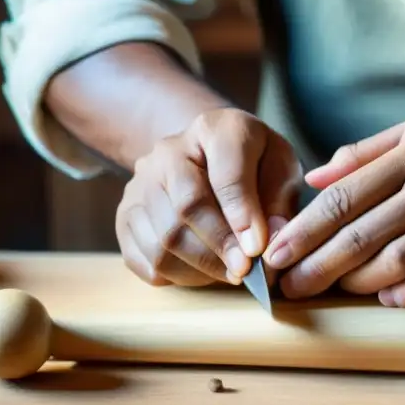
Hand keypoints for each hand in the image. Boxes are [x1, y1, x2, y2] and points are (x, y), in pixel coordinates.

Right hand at [116, 108, 302, 286]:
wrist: (206, 158)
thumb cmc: (251, 165)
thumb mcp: (279, 167)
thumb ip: (279, 199)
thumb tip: (271, 239)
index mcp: (214, 130)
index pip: (226, 173)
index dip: (242, 215)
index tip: (258, 248)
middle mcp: (167, 151)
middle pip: (186, 207)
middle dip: (219, 246)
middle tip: (245, 271)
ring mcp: (140, 183)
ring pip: (163, 238)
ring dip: (200, 267)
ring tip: (230, 274)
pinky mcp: (125, 215)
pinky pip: (144, 258)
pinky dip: (176, 275)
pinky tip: (203, 272)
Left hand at [262, 114, 404, 306]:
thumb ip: (368, 153)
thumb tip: (314, 177)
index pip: (346, 195)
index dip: (304, 229)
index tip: (275, 253)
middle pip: (361, 232)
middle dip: (316, 265)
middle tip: (288, 288)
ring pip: (394, 259)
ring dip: (356, 283)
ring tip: (331, 294)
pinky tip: (385, 300)